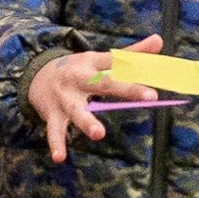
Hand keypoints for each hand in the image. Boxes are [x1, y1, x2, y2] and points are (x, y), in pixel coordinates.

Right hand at [27, 35, 166, 163]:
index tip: (163, 73)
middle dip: (127, 89)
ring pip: (77, 110)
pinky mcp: (53, 114)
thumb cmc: (78, 68)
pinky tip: (59, 158)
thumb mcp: (100, 58)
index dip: (142, 65)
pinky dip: (56, 144)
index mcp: (94, 63)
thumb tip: (159, 40)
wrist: (35, 74)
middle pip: (105, 83)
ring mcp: (65, 97)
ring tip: (99, 134)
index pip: (121, 63)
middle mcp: (80, 78)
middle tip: (151, 96)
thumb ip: (131, 53)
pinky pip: (54, 130)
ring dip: (87, 121)